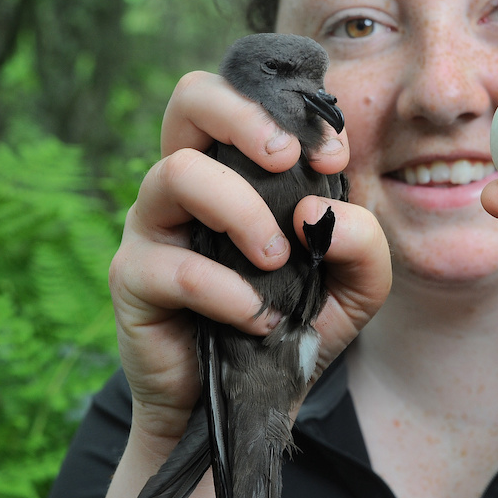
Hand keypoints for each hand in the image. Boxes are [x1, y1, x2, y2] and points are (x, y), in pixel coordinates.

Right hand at [108, 71, 390, 443]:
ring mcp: (156, 226)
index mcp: (240, 169)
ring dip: (242, 212)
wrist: (252, 399)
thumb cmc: (298, 324)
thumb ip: (363, 244)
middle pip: (191, 98)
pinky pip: (178, 268)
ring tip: (276, 258)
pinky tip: (259, 320)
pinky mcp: (134, 278)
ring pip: (179, 173)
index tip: (334, 159)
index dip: (293, 113)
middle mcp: (192, 184)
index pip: (247, 99)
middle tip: (285, 160)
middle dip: (245, 117)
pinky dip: (230, 294)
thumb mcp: (356, 287)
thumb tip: (323, 213)